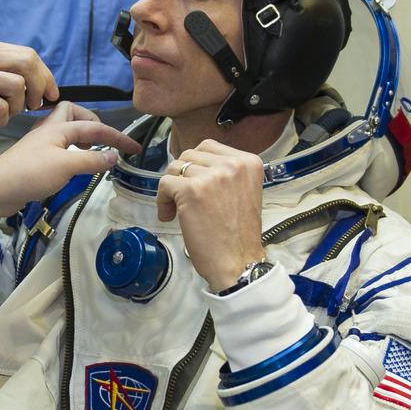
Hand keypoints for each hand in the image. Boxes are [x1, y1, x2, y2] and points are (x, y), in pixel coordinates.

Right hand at [0, 38, 57, 134]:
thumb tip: (45, 87)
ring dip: (15, 108)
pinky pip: (1, 107)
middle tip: (32, 107)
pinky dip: (0, 120)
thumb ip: (8, 74)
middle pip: (28, 63)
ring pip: (18, 86)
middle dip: (38, 89)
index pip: (28, 55)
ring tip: (0, 115)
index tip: (51, 94)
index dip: (45, 76)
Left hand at [0, 101, 142, 216]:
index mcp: (58, 127)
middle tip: (101, 139)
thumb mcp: (66, 166)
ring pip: (64, 129)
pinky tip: (72, 163)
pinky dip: (70, 150)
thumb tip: (114, 156)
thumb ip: (92, 160)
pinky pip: (58, 146)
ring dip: (80, 135)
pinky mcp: (35, 158)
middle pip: (72, 112)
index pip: (95, 127)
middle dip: (91, 121)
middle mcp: (49, 130)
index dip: (117, 137)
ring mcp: (41, 143)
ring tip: (90, 150)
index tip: (134, 148)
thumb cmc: (30, 174)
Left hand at [157, 140, 264, 290]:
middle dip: (182, 176)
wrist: (238, 262)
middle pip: (189, 155)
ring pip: (175, 168)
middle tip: (185, 200)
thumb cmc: (238, 234)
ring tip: (178, 210)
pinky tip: (170, 216)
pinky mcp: (191, 191)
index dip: (196, 166)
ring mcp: (212, 176)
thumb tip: (192, 163)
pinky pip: (164, 184)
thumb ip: (224, 172)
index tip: (196, 186)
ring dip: (171, 189)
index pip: (208, 147)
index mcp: (248, 162)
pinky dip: (162, 200)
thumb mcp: (242, 191)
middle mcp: (233, 164)